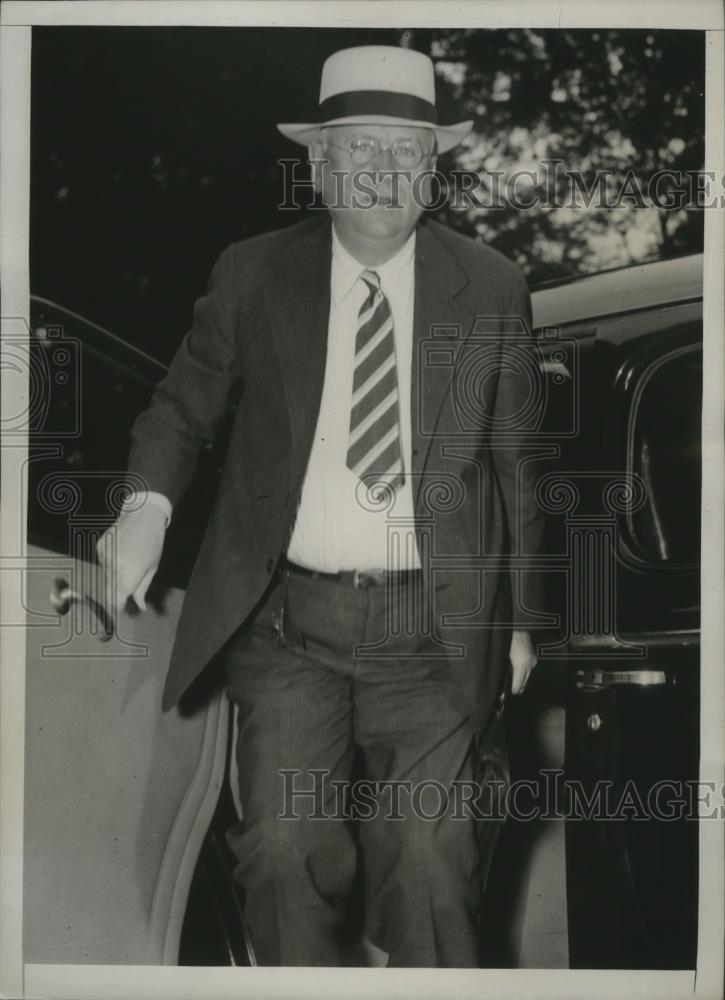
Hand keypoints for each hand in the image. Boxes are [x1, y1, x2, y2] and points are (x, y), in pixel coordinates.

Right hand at [96, 504, 166, 622]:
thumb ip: (142, 589)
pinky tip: (121, 552)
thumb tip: (140, 607)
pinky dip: (110, 564)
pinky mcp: (99, 548)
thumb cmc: (153, 543)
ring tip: (128, 563)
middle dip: (117, 593)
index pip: (117, 600)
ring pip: (106, 577)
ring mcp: (104, 556)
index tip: (122, 609)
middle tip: (127, 590)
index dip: (118, 607)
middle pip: (109, 590)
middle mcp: (114, 567)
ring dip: (114, 578)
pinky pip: (103, 564)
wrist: (142, 515)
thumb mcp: (152, 568)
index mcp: (130, 574)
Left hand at [509, 629, 536, 694]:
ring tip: (514, 686)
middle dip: (518, 688)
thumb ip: (505, 669)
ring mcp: (532, 662)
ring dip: (521, 682)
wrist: (517, 628)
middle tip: (511, 692)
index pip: (518, 683)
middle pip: (524, 682)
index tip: (509, 694)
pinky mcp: (533, 659)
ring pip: (527, 677)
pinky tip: (518, 675)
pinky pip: (528, 670)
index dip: (513, 690)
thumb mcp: (502, 656)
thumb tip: (503, 680)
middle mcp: (529, 665)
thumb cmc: (507, 641)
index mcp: (521, 665)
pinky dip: (524, 675)